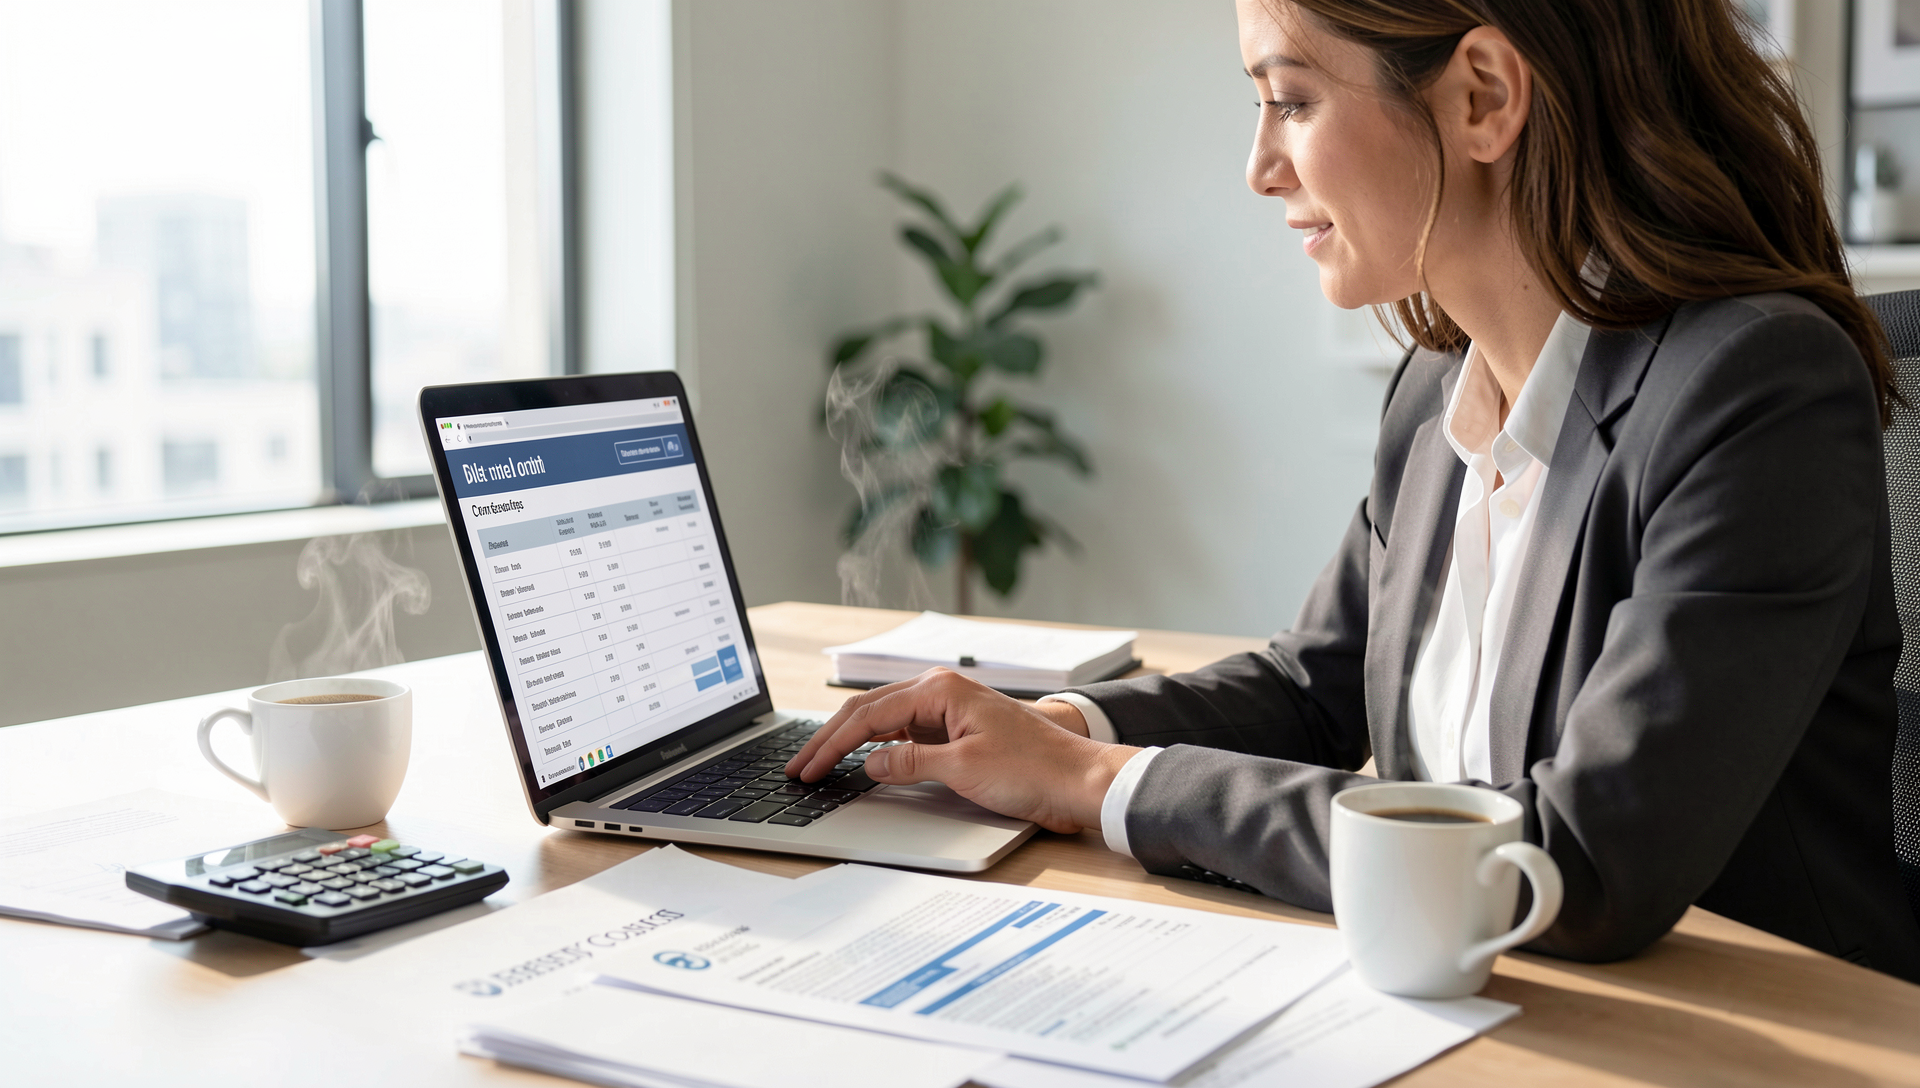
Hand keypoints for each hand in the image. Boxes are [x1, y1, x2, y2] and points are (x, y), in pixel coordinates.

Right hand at [784, 668, 1137, 832]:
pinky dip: (879, 748)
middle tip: (799, 768)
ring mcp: (949, 711)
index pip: (867, 714)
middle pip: (868, 712)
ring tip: (820, 765)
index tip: (806, 768)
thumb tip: (870, 763)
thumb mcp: (963, 769)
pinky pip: (906, 735)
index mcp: (940, 689)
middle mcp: (941, 692)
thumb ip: (910, 763)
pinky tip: (862, 764)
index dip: (830, 744)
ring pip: (884, 721)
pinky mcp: (957, 731)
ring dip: (851, 743)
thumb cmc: (1033, 769)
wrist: (1078, 781)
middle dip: (830, 741)